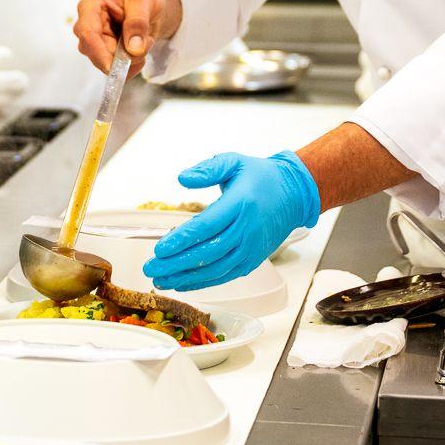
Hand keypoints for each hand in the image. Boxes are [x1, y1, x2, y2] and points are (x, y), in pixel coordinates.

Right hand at [72, 0, 176, 76]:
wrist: (149, 1)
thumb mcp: (144, 0)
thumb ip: (138, 23)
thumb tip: (133, 49)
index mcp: (91, 6)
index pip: (87, 33)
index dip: (99, 53)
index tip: (114, 67)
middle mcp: (88, 25)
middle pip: (95, 53)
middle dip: (122, 56)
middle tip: (146, 43)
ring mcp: (96, 41)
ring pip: (107, 63)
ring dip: (131, 59)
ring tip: (146, 40)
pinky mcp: (105, 52)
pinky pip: (116, 69)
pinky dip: (133, 65)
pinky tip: (141, 48)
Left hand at [143, 151, 319, 292]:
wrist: (293, 194)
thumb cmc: (260, 177)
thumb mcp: (234, 162)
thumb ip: (207, 169)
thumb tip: (182, 178)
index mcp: (240, 205)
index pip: (205, 227)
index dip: (181, 240)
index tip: (159, 249)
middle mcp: (246, 230)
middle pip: (206, 253)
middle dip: (175, 264)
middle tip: (151, 268)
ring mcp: (250, 249)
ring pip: (215, 269)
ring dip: (185, 277)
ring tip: (161, 279)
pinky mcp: (252, 260)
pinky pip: (225, 275)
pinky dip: (203, 282)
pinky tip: (183, 282)